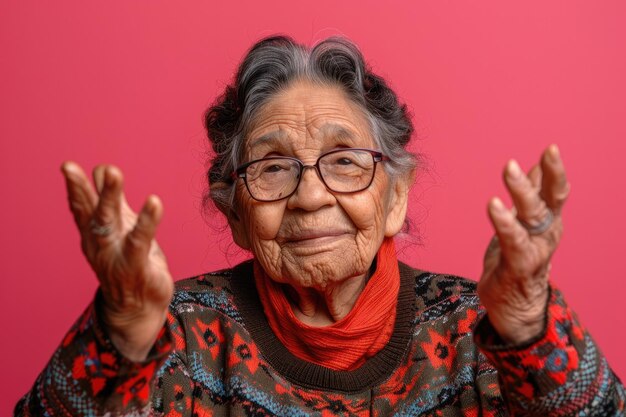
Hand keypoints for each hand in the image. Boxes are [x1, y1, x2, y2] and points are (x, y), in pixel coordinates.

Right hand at [61, 162, 173, 360]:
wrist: (138, 308)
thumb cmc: (130, 263)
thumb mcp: (120, 229)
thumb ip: (113, 202)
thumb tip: (102, 170)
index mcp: (94, 234)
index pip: (81, 208)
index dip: (75, 188)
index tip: (68, 167)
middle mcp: (100, 244)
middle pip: (92, 213)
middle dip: (86, 189)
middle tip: (88, 166)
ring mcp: (115, 255)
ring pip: (110, 222)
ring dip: (110, 196)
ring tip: (112, 172)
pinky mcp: (136, 266)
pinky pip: (140, 240)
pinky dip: (147, 220)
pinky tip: (154, 201)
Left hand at [477, 145, 569, 343]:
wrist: (515, 307)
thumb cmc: (517, 260)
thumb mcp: (525, 224)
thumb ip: (531, 198)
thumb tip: (534, 168)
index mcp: (548, 221)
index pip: (554, 191)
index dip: (554, 170)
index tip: (551, 148)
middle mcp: (546, 233)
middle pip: (552, 199)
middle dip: (549, 173)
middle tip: (547, 151)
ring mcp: (535, 249)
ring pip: (532, 214)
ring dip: (522, 190)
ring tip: (510, 168)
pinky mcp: (518, 264)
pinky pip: (512, 239)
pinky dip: (504, 221)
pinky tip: (493, 204)